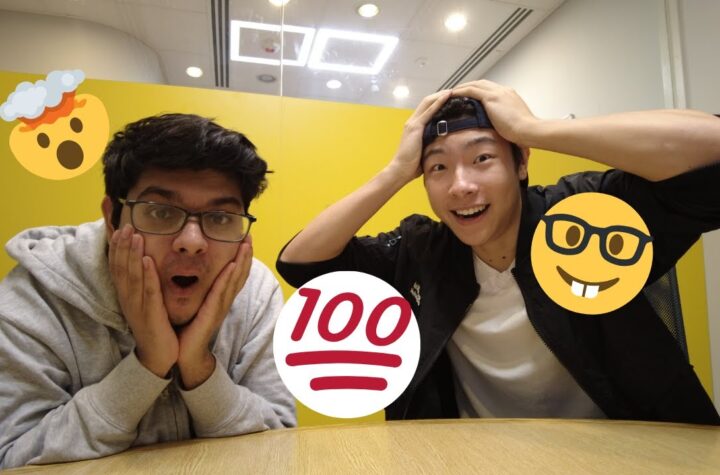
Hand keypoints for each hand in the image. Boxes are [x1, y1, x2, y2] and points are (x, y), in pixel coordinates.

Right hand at [108, 224, 177, 377]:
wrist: (159, 356)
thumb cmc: (154, 325)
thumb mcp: (146, 301)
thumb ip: (143, 282)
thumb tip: (142, 261)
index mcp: (127, 295)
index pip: (117, 266)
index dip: (116, 247)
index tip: (120, 226)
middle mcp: (128, 299)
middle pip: (121, 268)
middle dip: (122, 245)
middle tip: (126, 224)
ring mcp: (137, 307)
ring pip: (132, 277)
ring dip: (132, 255)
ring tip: (135, 235)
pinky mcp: (151, 315)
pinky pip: (148, 293)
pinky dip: (147, 276)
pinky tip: (148, 261)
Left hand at [176, 235, 253, 388]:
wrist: (184, 354)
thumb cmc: (188, 329)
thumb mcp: (195, 304)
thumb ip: (199, 290)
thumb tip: (194, 272)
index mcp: (219, 298)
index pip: (234, 274)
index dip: (242, 257)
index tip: (244, 239)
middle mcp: (223, 301)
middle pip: (240, 274)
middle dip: (246, 255)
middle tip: (250, 236)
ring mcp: (220, 308)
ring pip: (235, 281)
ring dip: (242, 262)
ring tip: (246, 245)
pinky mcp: (212, 314)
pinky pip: (221, 293)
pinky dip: (227, 279)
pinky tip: (232, 266)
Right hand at [386, 89, 451, 181]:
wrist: (400, 170)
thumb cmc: (412, 165)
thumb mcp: (425, 150)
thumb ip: (433, 144)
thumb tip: (447, 145)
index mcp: (415, 127)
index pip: (427, 108)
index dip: (438, 101)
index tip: (452, 98)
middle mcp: (412, 121)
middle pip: (428, 101)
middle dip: (441, 95)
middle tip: (455, 91)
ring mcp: (413, 123)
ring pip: (428, 102)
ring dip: (441, 95)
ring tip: (454, 91)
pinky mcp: (415, 127)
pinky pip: (428, 111)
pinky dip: (438, 102)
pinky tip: (447, 96)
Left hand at [452, 80, 537, 145]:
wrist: (528, 130)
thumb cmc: (523, 131)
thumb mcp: (512, 122)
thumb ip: (504, 120)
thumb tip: (498, 127)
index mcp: (509, 95)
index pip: (490, 89)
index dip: (478, 91)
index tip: (469, 96)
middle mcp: (503, 91)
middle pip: (481, 83)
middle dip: (469, 86)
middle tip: (457, 92)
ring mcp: (497, 93)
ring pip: (475, 84)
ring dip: (462, 87)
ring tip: (451, 93)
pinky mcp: (491, 98)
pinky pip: (471, 90)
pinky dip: (461, 91)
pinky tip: (452, 95)